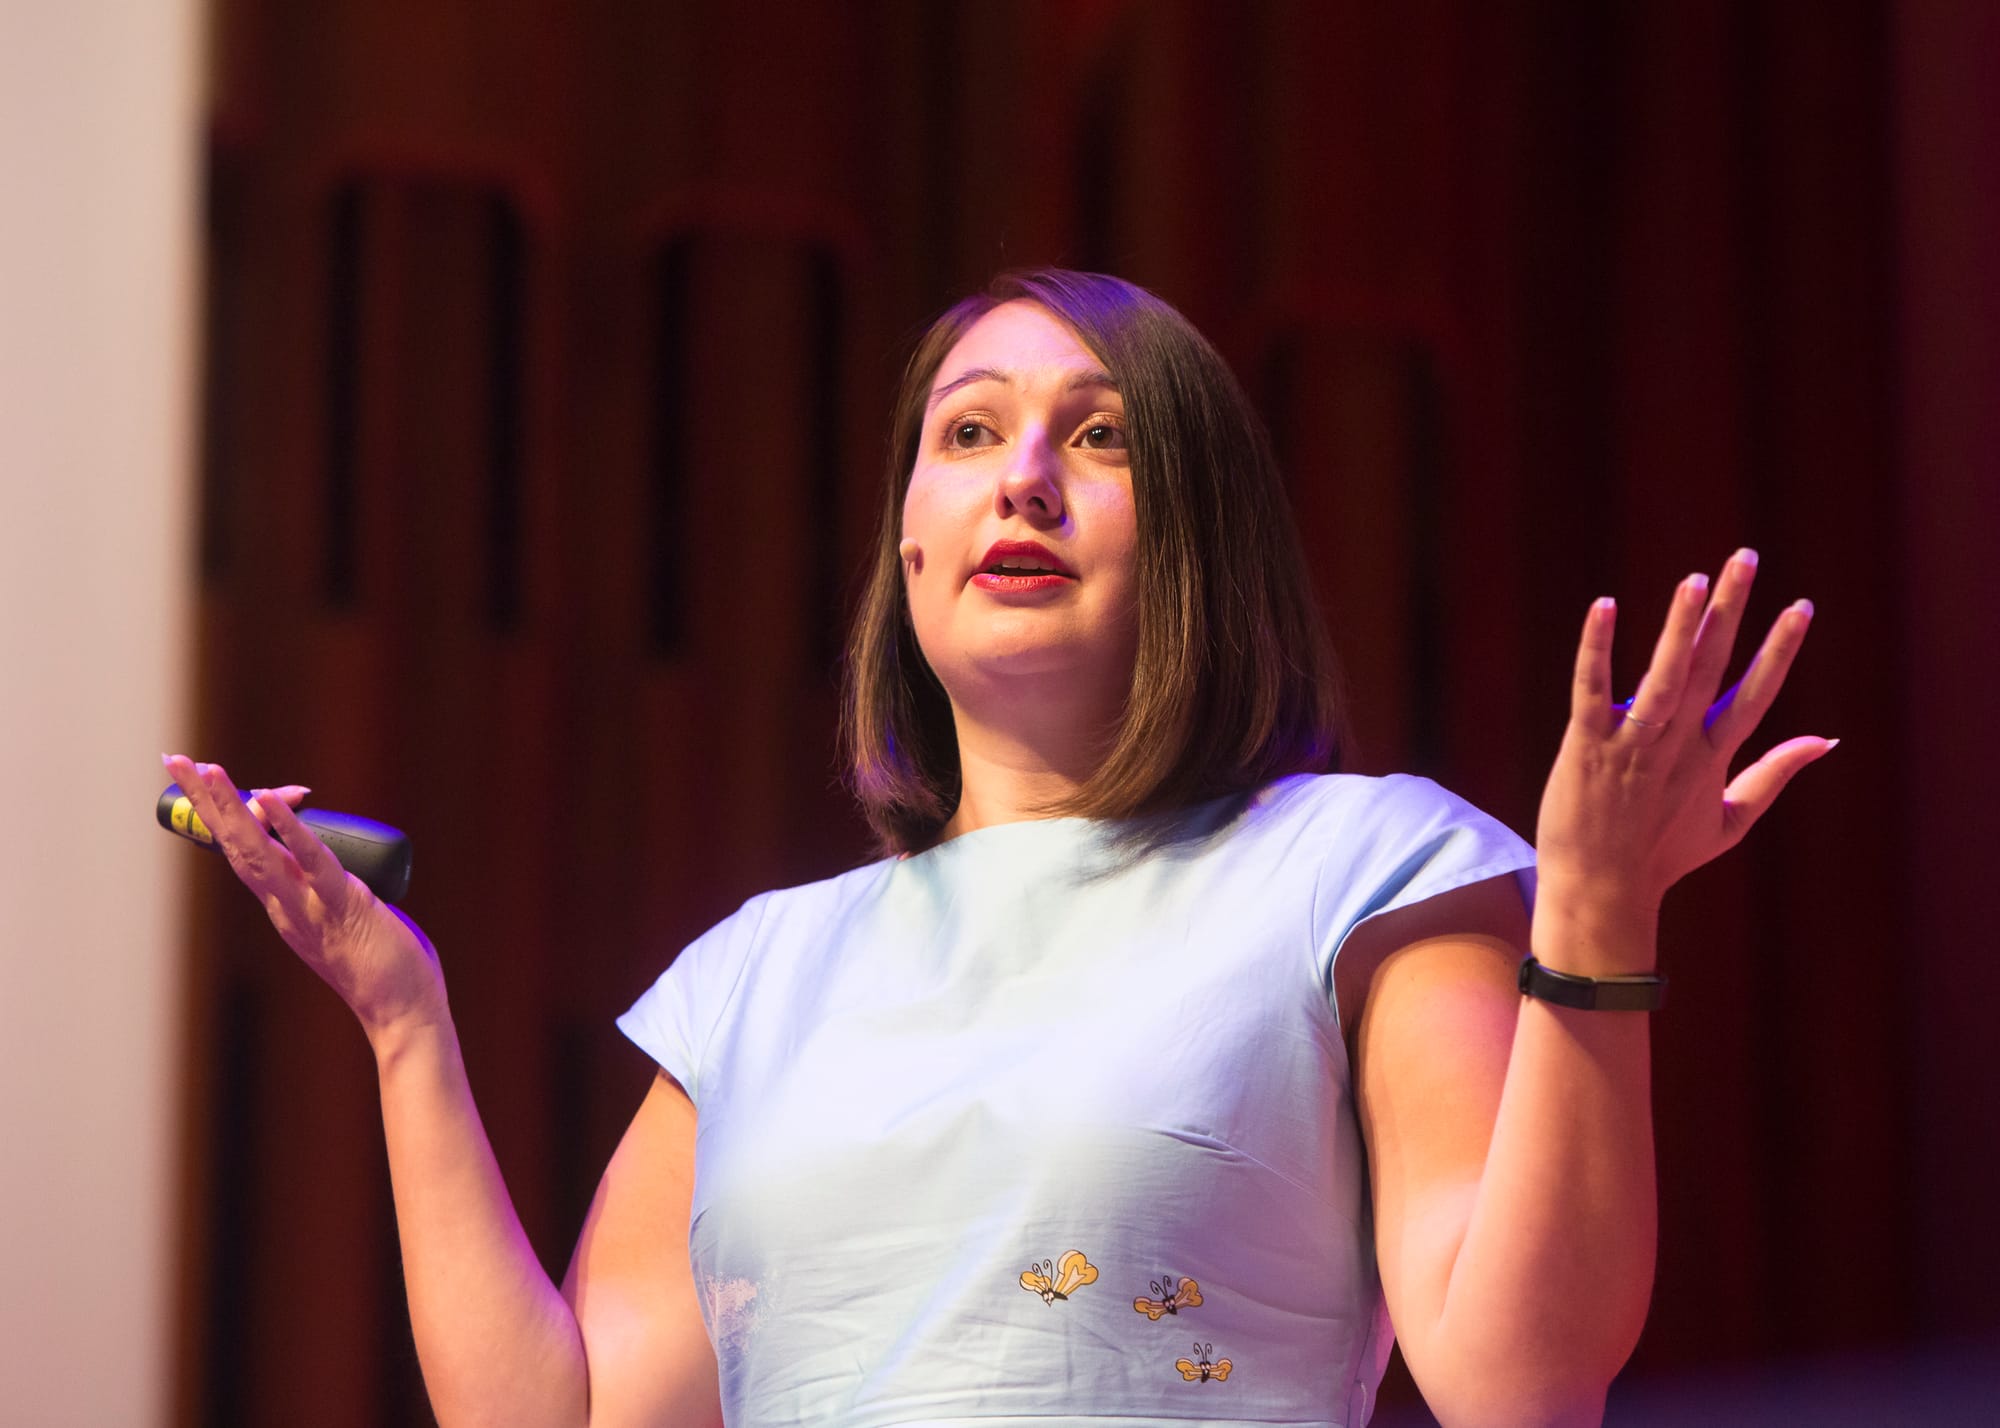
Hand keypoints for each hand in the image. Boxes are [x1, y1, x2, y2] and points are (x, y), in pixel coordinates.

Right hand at [163, 753, 446, 1041]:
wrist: (401, 1014)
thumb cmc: (382, 968)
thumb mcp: (344, 921)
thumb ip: (332, 897)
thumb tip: (332, 868)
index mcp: (284, 905)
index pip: (246, 851)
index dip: (230, 813)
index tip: (222, 774)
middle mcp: (285, 904)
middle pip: (235, 844)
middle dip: (204, 800)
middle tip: (174, 760)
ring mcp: (308, 905)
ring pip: (259, 849)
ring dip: (230, 807)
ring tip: (207, 768)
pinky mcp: (342, 905)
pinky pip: (310, 860)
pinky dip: (289, 828)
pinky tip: (270, 798)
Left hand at [1533, 549, 1834, 950]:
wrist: (1600, 892)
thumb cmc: (1660, 856)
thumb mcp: (1730, 820)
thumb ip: (1774, 774)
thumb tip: (1825, 740)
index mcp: (1713, 757)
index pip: (1755, 693)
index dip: (1779, 649)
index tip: (1801, 605)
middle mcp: (1678, 745)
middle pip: (1711, 668)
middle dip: (1731, 611)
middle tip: (1745, 557)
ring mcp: (1633, 745)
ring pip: (1663, 676)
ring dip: (1680, 627)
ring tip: (1697, 580)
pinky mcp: (1587, 746)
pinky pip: (1594, 689)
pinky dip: (1598, 649)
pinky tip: (1606, 607)